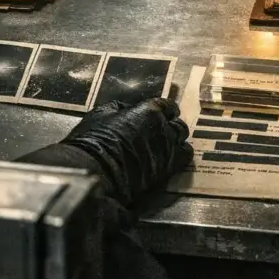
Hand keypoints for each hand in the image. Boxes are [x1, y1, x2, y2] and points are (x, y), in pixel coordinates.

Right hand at [63, 98, 192, 206]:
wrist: (96, 172)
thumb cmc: (94, 141)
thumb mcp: (102, 113)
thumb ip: (121, 108)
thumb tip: (129, 109)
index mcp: (149, 110)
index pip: (168, 106)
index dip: (165, 111)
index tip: (161, 114)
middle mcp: (163, 127)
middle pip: (178, 124)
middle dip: (171, 127)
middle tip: (161, 132)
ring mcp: (168, 148)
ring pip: (182, 140)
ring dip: (174, 141)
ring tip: (165, 146)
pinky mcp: (168, 168)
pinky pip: (184, 157)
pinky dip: (178, 156)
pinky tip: (168, 158)